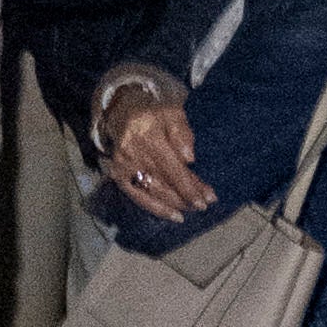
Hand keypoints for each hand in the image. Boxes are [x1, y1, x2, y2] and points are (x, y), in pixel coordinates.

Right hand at [100, 90, 212, 224]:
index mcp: (148, 135)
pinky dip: (157, 209)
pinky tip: (174, 215)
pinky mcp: (118, 175)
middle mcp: (133, 152)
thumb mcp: (171, 113)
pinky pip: (138, 197)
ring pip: (154, 192)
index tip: (208, 199)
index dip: (190, 186)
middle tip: (205, 205)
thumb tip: (189, 158)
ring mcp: (123, 165)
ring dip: (176, 204)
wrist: (120, 110)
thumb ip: (182, 132)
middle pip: (165, 182)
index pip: (172, 168)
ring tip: (193, 208)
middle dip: (187, 197)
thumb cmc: (152, 113)